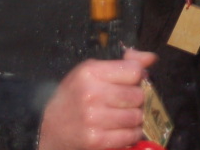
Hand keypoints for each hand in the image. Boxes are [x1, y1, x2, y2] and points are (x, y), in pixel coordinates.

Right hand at [38, 48, 156, 149]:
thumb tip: (151, 59)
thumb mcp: (92, 72)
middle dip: (136, 99)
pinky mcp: (95, 141)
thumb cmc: (74, 97)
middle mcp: (90, 94)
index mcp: (90, 72)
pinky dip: (131, 134)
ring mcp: (92, 119)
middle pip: (138, 94)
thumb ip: (124, 63)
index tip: (129, 83)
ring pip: (137, 116)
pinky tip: (120, 130)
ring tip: (122, 116)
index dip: (136, 77)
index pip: (135, 70)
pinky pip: (130, 135)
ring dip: (134, 118)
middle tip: (124, 103)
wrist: (48, 130)